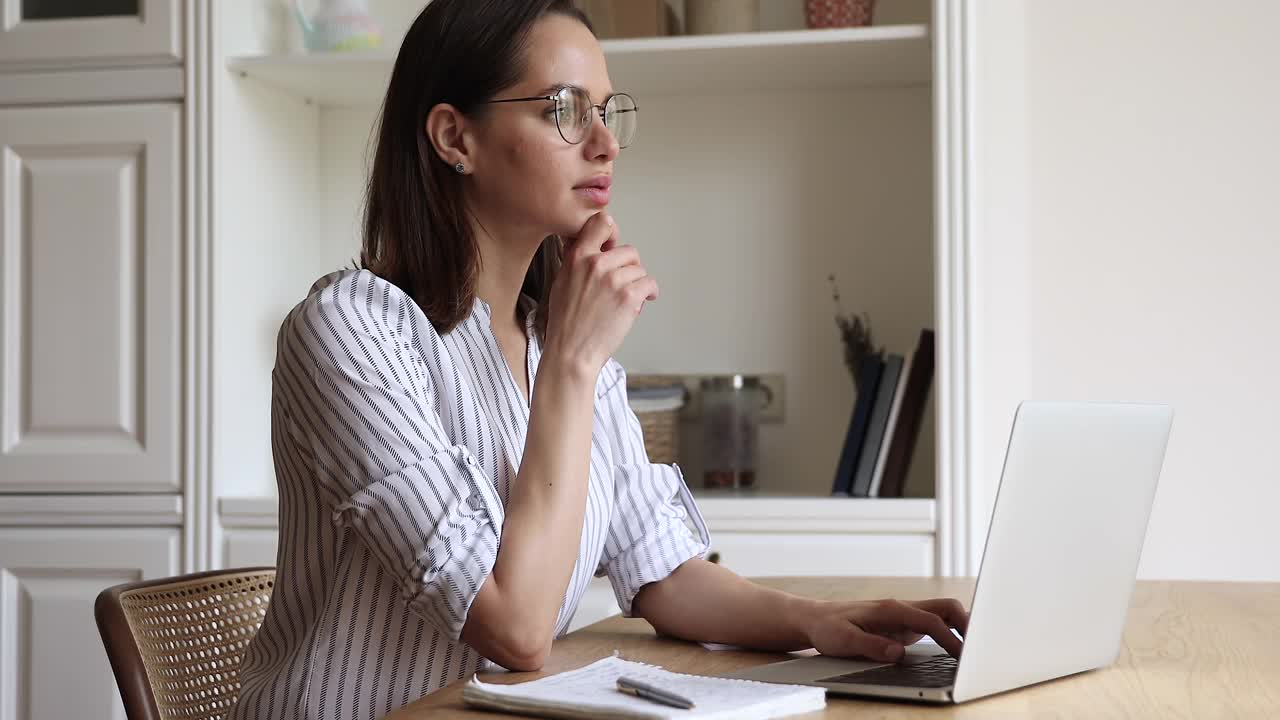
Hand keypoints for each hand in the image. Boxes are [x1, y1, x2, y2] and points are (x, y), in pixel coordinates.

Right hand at [544, 212, 658, 374]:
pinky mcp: (629, 296)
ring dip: (638, 284)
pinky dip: (649, 293)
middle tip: (624, 283)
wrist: (572, 352)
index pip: (601, 223)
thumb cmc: (566, 323)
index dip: (613, 233)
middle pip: (629, 251)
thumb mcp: (562, 281)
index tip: (614, 245)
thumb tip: (592, 246)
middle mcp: (596, 264)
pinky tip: (642, 301)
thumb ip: (577, 260)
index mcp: (577, 257)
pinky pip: (649, 284)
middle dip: (630, 268)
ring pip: (640, 270)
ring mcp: (613, 280)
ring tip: (627, 298)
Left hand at [803, 598, 968, 662]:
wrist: (816, 618)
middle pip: (946, 607)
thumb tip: (898, 654)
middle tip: (979, 650)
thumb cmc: (828, 628)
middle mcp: (902, 608)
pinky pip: (935, 624)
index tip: (963, 657)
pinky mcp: (904, 624)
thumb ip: (871, 646)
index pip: (931, 621)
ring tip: (975, 650)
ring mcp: (905, 615)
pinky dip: (951, 632)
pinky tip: (957, 649)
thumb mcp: (843, 641)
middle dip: (968, 625)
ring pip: (944, 613)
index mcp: (890, 609)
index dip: (951, 639)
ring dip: (962, 627)